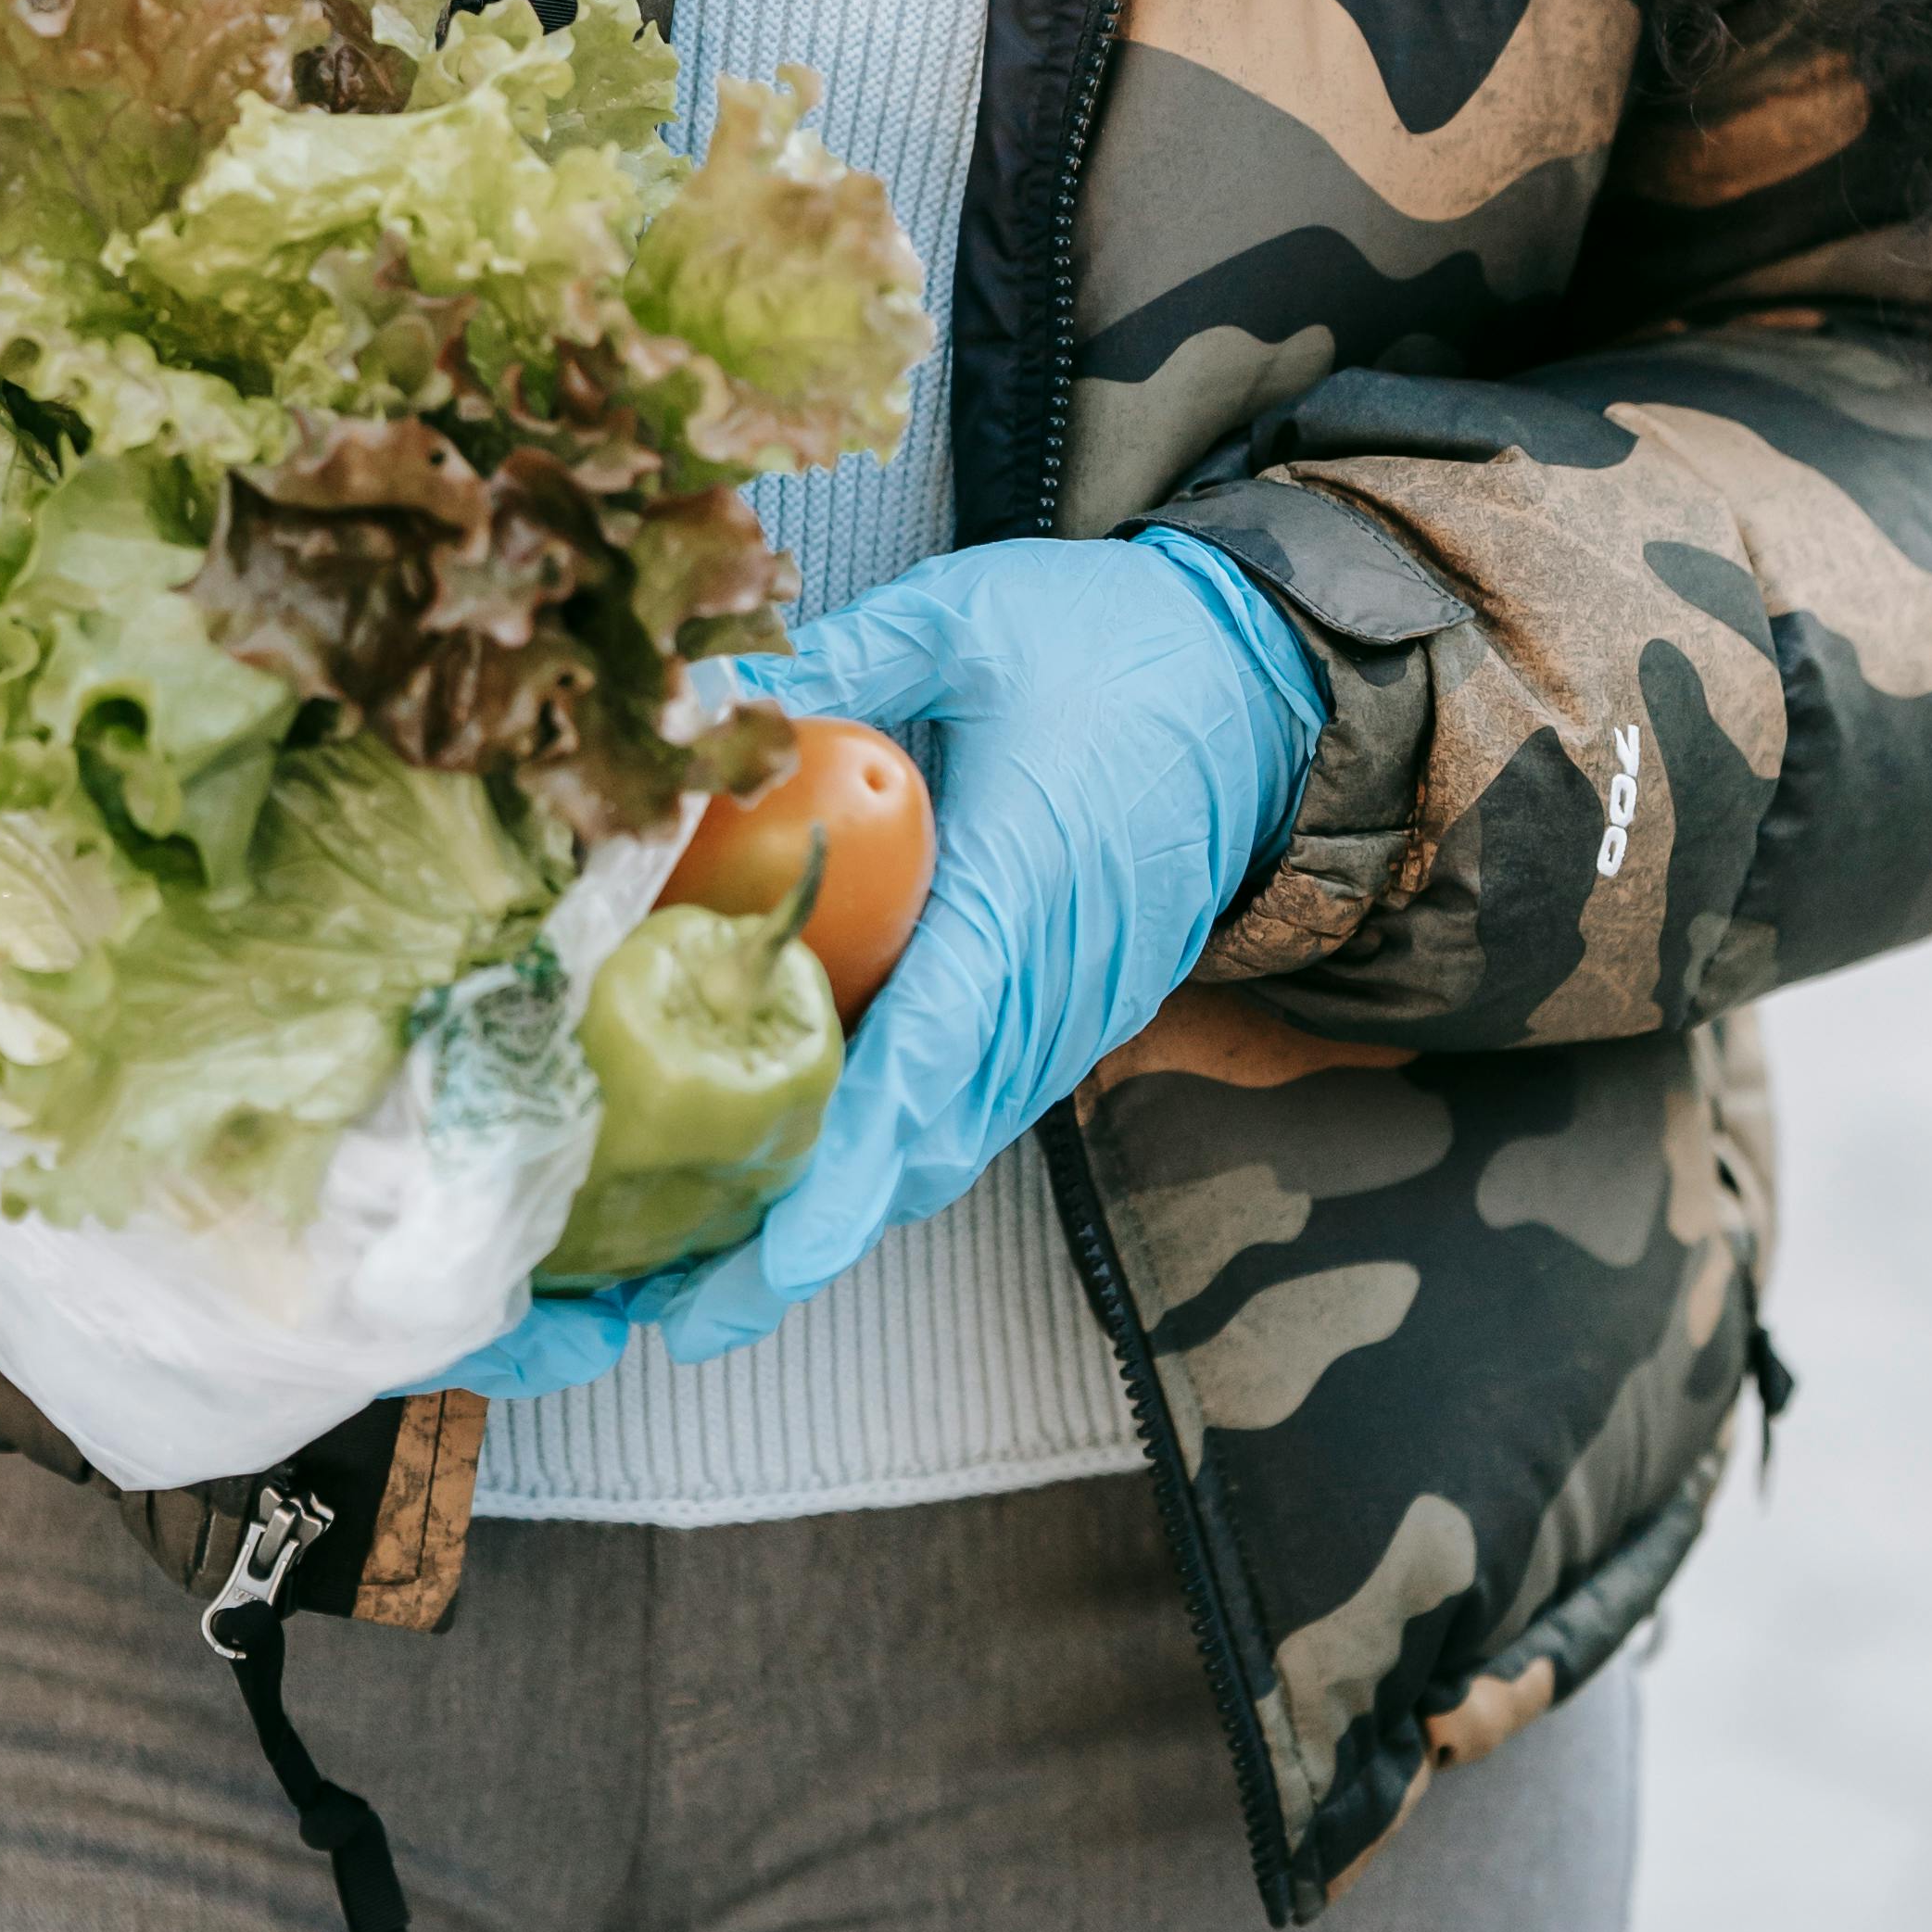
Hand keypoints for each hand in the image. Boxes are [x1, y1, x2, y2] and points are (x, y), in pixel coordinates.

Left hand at [629, 533, 1317, 1366]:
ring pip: (944, 1142)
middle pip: (923, 1145)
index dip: (847, 1169)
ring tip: (697, 1269)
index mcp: (1024, 884)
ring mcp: (1071, 1011)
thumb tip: (702, 700)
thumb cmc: (1114, 644)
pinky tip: (790, 1166)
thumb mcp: (965, 619)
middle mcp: (1053, 980)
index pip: (932, 1056)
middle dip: (802, 1240)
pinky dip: (884, 1152)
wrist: (1263, 682)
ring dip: (834, 1209)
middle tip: (669, 1312)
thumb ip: (838, 662)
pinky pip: (971, 1106)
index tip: (770, 1260)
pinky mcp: (1071, 1013)